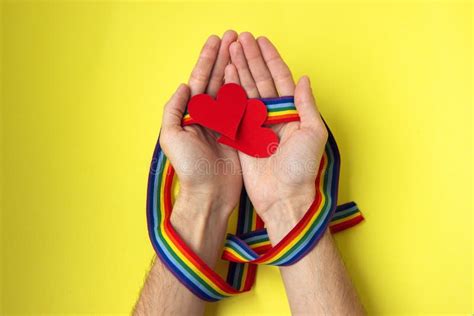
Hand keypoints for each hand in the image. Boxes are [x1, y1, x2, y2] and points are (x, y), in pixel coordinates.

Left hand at [160, 31, 240, 218]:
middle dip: (224, 57)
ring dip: (236, 68)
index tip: (217, 41)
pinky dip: (247, 89)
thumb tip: (184, 86)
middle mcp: (207, 115)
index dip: (207, 60)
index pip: (200, 80)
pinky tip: (252, 75)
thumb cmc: (189, 168)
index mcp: (190, 114)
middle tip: (235, 37)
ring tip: (244, 49)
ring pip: (231, 89)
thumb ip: (174, 110)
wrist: (210, 194)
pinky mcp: (239, 132)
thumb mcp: (172, 137)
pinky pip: (244, 106)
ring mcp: (224, 123)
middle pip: (217, 80)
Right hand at [225, 33, 327, 225]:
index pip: (280, 78)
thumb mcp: (313, 133)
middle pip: (260, 80)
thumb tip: (304, 78)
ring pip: (246, 91)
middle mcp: (274, 115)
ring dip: (239, 70)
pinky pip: (235, 110)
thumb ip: (306, 104)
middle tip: (240, 39)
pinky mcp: (242, 136)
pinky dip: (230, 93)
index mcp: (292, 112)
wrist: (283, 197)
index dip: (270, 59)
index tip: (260, 41)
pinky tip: (225, 76)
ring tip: (230, 51)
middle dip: (251, 59)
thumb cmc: (302, 168)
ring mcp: (257, 125)